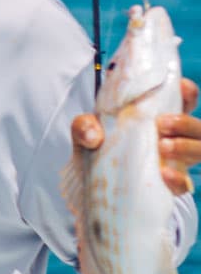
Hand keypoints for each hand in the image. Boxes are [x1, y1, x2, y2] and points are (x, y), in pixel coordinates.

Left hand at [72, 78, 199, 196]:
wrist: (92, 185)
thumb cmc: (97, 148)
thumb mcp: (86, 132)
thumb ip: (84, 126)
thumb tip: (94, 135)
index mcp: (156, 116)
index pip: (182, 99)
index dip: (187, 92)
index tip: (182, 87)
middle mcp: (171, 137)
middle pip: (197, 127)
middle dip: (186, 122)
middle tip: (161, 123)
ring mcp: (174, 162)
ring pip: (200, 151)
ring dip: (186, 147)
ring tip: (162, 146)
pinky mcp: (170, 186)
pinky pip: (185, 184)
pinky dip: (178, 179)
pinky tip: (165, 175)